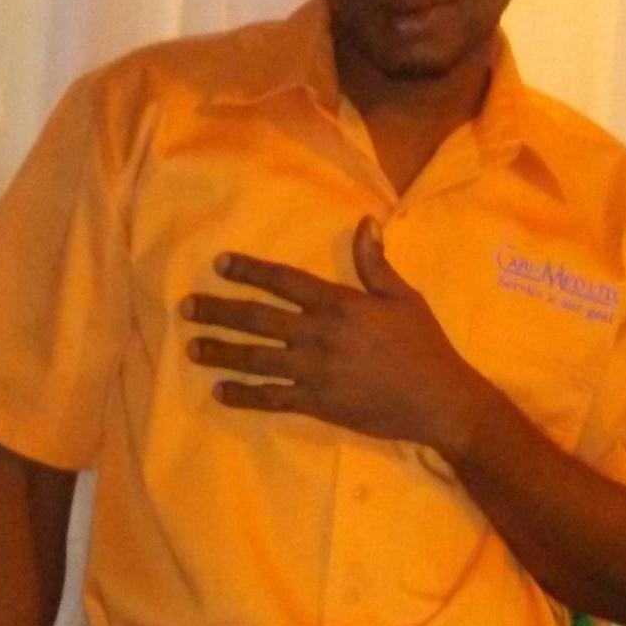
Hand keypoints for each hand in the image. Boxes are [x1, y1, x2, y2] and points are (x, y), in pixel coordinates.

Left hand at [182, 216, 483, 447]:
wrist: (438, 401)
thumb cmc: (424, 346)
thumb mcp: (404, 297)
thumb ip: (375, 263)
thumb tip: (364, 222)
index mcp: (339, 305)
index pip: (284, 282)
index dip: (249, 271)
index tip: (219, 265)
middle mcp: (318, 335)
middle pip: (257, 319)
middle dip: (218, 312)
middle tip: (187, 308)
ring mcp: (314, 372)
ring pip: (256, 359)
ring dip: (221, 353)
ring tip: (192, 348)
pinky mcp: (316, 404)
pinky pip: (271, 398)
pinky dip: (244, 395)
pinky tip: (220, 391)